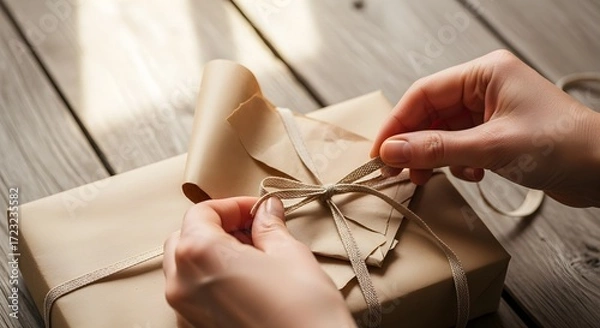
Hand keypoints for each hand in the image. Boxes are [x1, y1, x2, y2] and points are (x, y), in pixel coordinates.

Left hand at [163, 197, 355, 327]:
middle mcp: (182, 283)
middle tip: (255, 228)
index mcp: (199, 254)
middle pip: (186, 237)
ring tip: (253, 254)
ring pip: (185, 266)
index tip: (258, 210)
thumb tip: (266, 210)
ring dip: (212, 251)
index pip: (202, 212)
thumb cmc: (302, 309)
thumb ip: (269, 225)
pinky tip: (245, 280)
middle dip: (218, 227)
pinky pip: (193, 293)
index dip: (233, 205)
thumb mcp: (289, 253)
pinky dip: (210, 278)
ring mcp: (185, 311)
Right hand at [371, 50, 599, 206]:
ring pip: (443, 132)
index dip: (397, 123)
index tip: (380, 151)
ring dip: (433, 156)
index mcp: (486, 73)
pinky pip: (459, 145)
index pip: (424, 93)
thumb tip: (392, 151)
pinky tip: (471, 174)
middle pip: (430, 113)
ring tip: (429, 177)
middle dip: (413, 143)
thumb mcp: (491, 147)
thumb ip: (437, 149)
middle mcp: (486, 88)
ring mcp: (491, 112)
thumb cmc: (564, 145)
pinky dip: (456, 163)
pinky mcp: (496, 133)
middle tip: (396, 169)